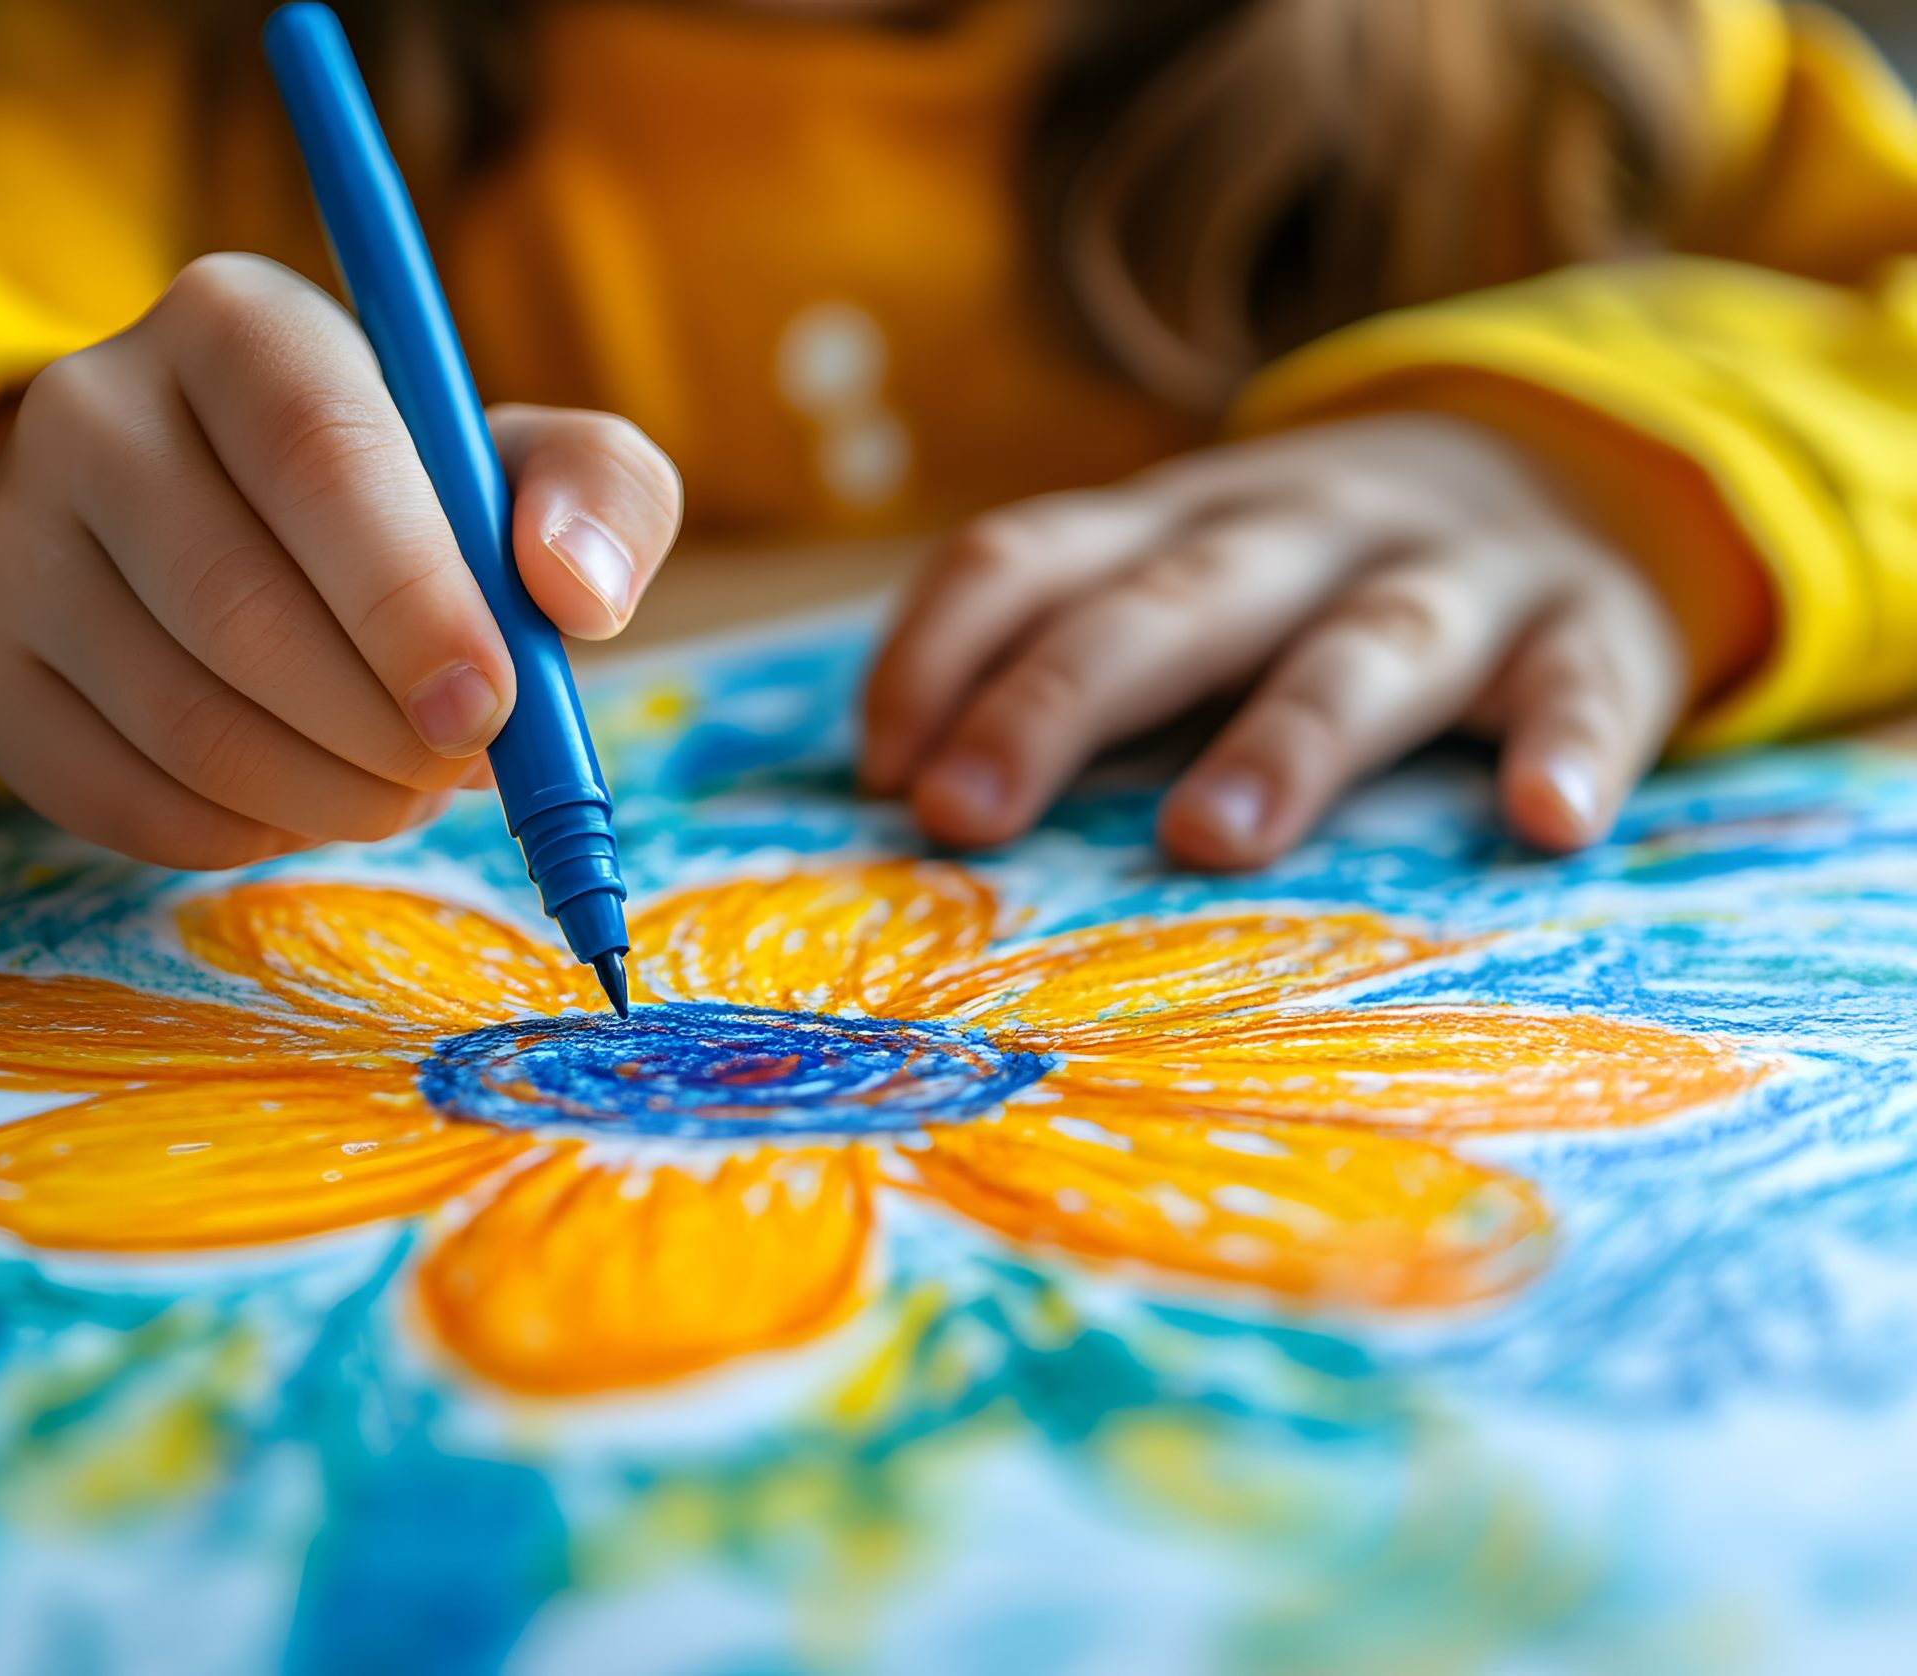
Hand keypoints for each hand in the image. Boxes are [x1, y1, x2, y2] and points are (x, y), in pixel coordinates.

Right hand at [0, 253, 682, 868]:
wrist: (210, 527)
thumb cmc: (401, 499)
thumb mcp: (517, 463)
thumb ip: (598, 494)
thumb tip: (578, 592)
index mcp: (239, 324)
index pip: (316, 455)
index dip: (409, 598)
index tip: (488, 705)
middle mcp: (92, 408)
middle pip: (238, 604)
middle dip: (380, 726)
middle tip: (457, 766)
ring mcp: (14, 540)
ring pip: (180, 717)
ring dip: (327, 793)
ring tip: (398, 787)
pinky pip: (118, 798)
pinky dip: (241, 833)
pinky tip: (300, 801)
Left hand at [861, 415, 1689, 866]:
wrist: (1576, 468)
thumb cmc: (1316, 583)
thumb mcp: (1187, 579)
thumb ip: (1071, 659)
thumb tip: (904, 798)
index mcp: (1175, 524)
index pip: (1028, 557)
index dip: (938, 652)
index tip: (881, 772)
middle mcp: (1300, 531)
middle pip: (1168, 606)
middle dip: (1054, 701)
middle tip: (965, 814)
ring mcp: (1453, 575)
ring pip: (1361, 649)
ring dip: (1281, 739)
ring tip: (1206, 836)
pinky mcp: (1593, 630)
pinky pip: (1583, 686)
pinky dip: (1569, 746)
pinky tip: (1547, 821)